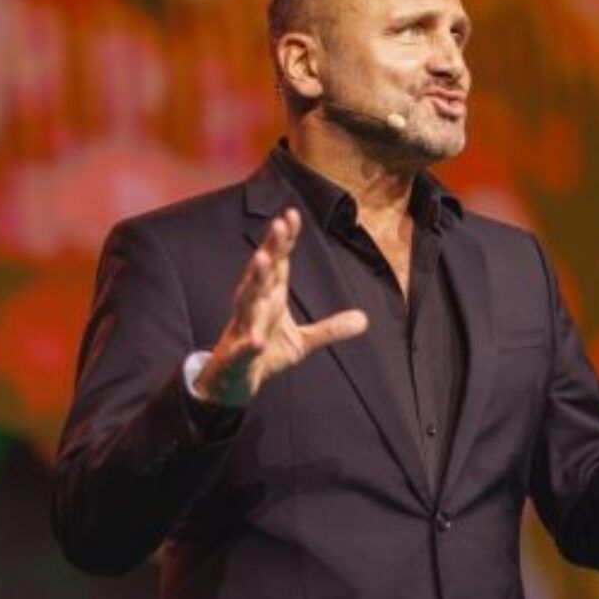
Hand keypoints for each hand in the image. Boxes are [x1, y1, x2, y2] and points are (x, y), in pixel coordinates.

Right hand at [193, 208, 367, 405]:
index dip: (284, 240)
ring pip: (246, 300)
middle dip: (270, 249)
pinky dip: (248, 344)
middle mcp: (255, 307)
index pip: (278, 264)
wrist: (233, 383)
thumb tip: (364, 319)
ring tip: (261, 260)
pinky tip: (256, 341)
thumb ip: (331, 329)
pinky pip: (242, 348)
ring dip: (254, 280)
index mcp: (270, 298)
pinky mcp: (237, 357)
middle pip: (262, 273)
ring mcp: (243, 329)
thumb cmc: (264, 355)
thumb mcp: (303, 342)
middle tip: (278, 225)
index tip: (292, 215)